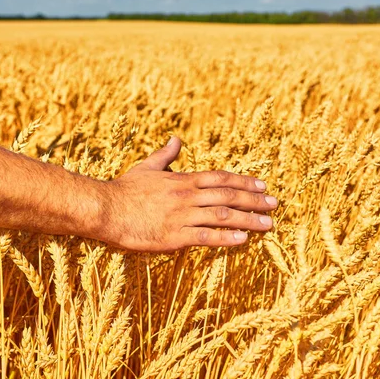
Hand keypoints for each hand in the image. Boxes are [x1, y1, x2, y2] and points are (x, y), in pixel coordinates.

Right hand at [95, 137, 277, 251]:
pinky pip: (205, 237)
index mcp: (183, 180)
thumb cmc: (124, 189)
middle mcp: (187, 196)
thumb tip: (176, 138)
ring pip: (223, 216)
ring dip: (248, 220)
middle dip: (254, 200)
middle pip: (229, 196)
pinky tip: (243, 240)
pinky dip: (226, 238)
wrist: (105, 209)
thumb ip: (166, 155)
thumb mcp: (147, 167)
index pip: (221, 179)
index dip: (244, 182)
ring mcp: (182, 216)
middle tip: (275, 205)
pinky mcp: (174, 236)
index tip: (263, 186)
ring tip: (268, 225)